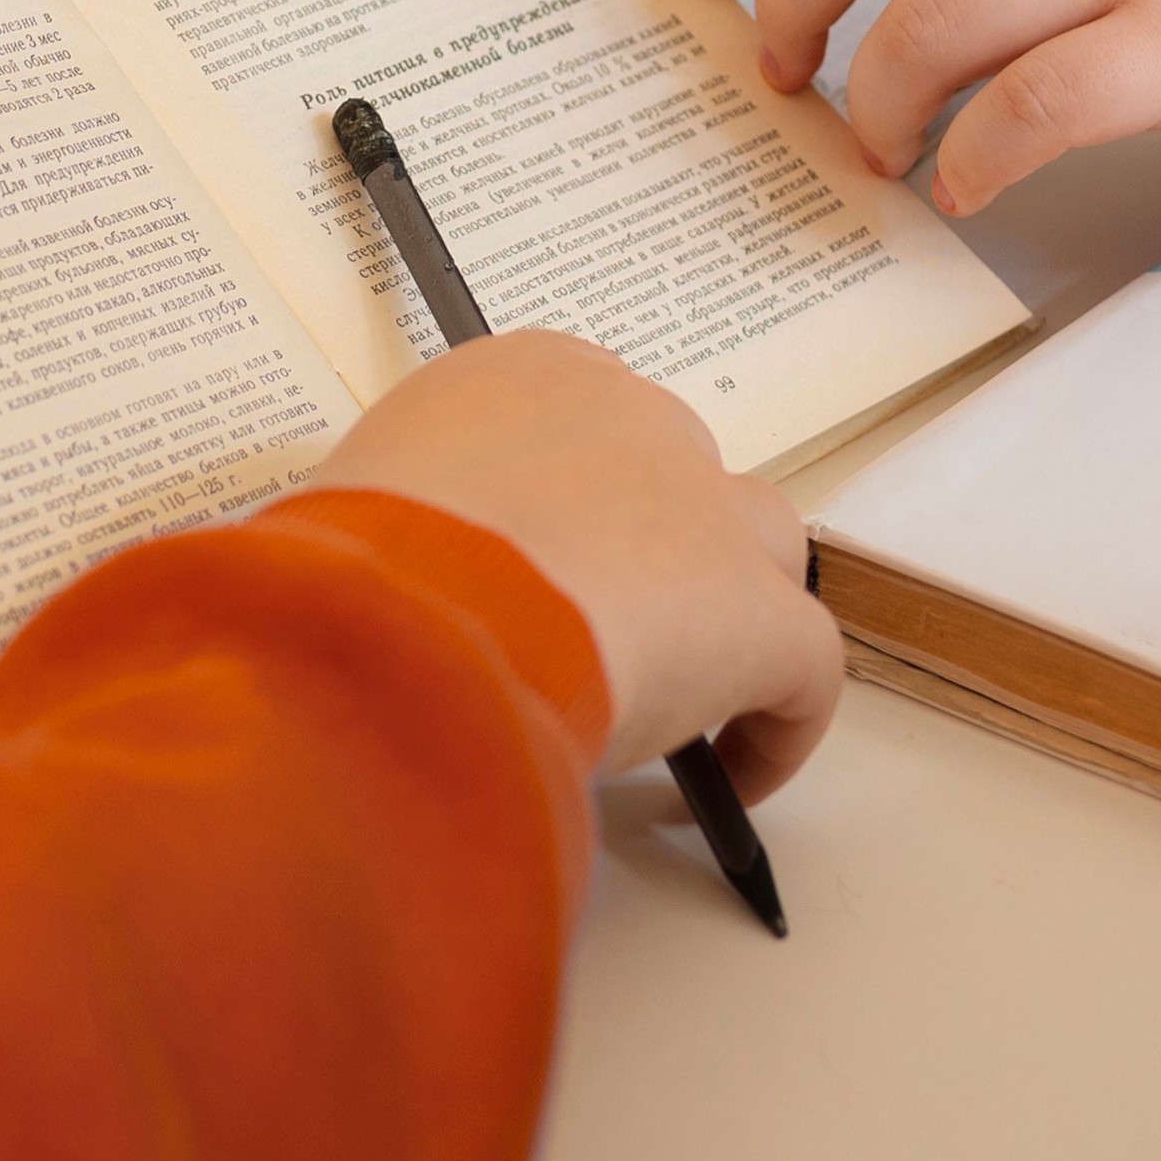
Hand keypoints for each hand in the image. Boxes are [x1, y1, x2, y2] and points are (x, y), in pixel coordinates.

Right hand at [299, 332, 842, 795]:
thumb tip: (383, 601)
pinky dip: (775, 728)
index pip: (577, 431)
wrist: (409, 616)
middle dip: (645, 557)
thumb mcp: (353, 518)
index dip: (564, 514)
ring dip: (726, 618)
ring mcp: (708, 513)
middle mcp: (634, 422)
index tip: (529, 577)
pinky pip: (806, 671)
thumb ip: (400, 534)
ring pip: (759, 555)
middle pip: (671, 484)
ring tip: (672, 697)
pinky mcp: (761, 617)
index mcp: (530, 379)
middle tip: (585, 642)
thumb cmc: (353, 567)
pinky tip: (727, 781)